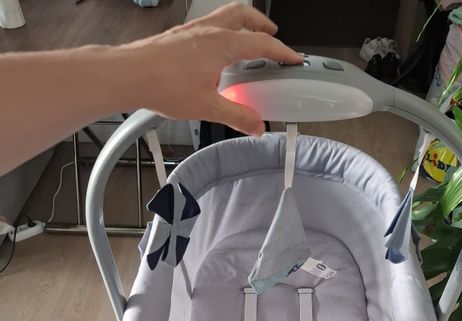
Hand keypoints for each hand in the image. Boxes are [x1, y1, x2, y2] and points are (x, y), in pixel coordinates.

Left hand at [122, 3, 301, 135]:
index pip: (261, 45)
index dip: (282, 52)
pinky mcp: (179, 35)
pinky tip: (216, 49)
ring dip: (242, 22)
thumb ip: (236, 116)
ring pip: (225, 15)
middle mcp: (208, 30)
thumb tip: (256, 126)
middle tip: (272, 35)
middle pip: (244, 16)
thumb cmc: (162, 85)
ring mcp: (193, 30)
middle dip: (262, 25)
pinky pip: (209, 24)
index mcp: (222, 44)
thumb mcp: (207, 108)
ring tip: (247, 36)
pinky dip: (222, 30)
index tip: (293, 59)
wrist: (129, 75)